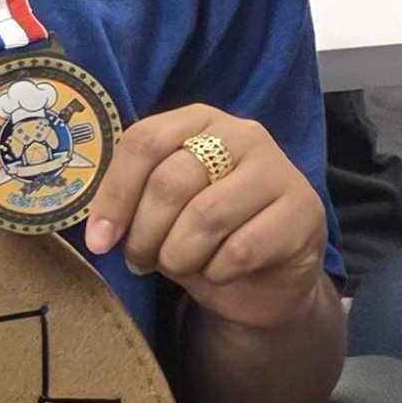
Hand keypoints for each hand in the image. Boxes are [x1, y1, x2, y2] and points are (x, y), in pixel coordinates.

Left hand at [80, 106, 330, 327]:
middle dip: (145, 234)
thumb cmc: (208, 239)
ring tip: (181, 266)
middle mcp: (242, 134)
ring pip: (205, 217)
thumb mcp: (164, 214)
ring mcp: (277, 170)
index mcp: (200, 122)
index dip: (114, 193)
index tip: (99, 240)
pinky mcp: (302, 211)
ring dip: (179, 256)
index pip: (145, 141)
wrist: (268, 281)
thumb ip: (136, 203)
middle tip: (141, 261)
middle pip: (171, 181)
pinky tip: (221, 272)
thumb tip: (99, 230)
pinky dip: (217, 272)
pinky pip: (240, 249)